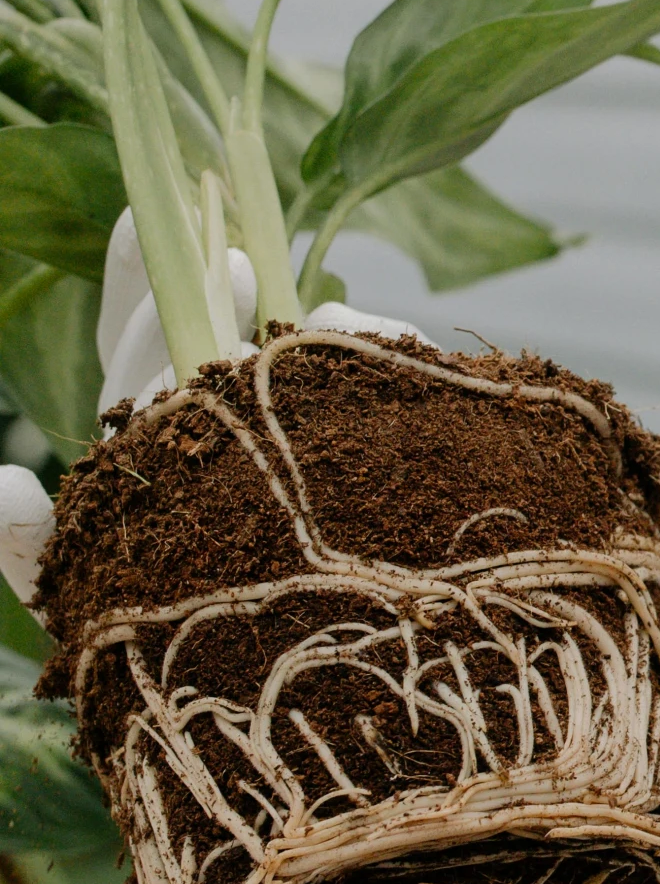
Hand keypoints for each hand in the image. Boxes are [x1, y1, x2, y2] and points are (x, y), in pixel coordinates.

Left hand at [0, 209, 424, 603]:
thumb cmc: (134, 609)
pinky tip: (397, 350)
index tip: (137, 227)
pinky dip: (391, 351)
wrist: (234, 656)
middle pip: (221, 319)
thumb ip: (15, 537)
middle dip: (222, 290)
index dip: (136, 268)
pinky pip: (381, 374)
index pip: (133, 321)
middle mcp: (221, 390)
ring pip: (307, 341)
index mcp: (144, 404)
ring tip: (329, 322)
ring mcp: (298, 405)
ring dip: (320, 326)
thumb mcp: (66, 577)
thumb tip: (1, 483)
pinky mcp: (368, 431)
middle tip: (235, 269)